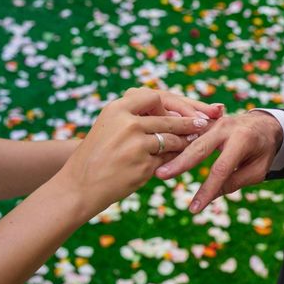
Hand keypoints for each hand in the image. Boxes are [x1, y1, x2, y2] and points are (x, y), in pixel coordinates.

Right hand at [58, 88, 210, 212]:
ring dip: (184, 142)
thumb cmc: (95, 156)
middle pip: (169, 119)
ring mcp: (136, 145)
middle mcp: (127, 123)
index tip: (182, 110)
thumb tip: (170, 111)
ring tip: (193, 143)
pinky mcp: (144, 166)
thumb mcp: (108, 126)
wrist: (79, 186)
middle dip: (189, 122)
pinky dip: (176, 160)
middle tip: (204, 124)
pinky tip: (181, 161)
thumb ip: (134, 117)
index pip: (154, 97)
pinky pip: (169, 159)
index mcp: (117, 109)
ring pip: (173, 140)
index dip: (172, 104)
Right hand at [155, 111, 282, 212]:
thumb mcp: (257, 170)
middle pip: (199, 148)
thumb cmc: (263, 150)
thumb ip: (234, 182)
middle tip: (161, 175)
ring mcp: (214, 121)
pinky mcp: (206, 122)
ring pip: (190, 137)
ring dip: (172, 150)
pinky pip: (188, 131)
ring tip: (155, 163)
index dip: (207, 190)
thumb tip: (211, 196)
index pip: (221, 169)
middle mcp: (226, 126)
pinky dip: (174, 140)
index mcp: (243, 139)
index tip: (194, 208)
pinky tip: (159, 150)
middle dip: (180, 163)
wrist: (264, 123)